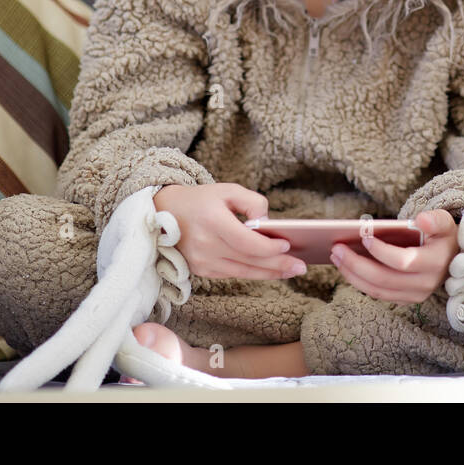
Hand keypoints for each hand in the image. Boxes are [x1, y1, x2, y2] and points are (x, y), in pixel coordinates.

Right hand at [153, 184, 306, 280]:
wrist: (163, 214)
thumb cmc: (200, 200)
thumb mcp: (227, 190)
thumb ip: (252, 201)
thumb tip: (267, 223)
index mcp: (212, 221)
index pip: (246, 242)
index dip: (269, 247)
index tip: (287, 245)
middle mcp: (206, 245)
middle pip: (249, 260)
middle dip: (278, 265)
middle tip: (301, 267)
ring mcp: (202, 261)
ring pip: (243, 272)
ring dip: (270, 273)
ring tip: (291, 271)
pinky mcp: (201, 270)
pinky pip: (233, 274)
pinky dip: (253, 273)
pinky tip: (270, 271)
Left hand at [329, 210, 459, 303]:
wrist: (455, 258)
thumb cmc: (445, 236)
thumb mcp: (445, 222)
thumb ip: (435, 219)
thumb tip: (421, 220)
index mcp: (434, 263)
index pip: (403, 261)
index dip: (381, 251)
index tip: (364, 236)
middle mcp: (425, 283)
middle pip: (383, 279)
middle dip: (356, 265)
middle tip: (337, 249)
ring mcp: (415, 295)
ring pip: (378, 290)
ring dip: (353, 275)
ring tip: (336, 257)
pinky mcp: (407, 299)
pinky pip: (379, 294)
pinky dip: (360, 282)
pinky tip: (347, 267)